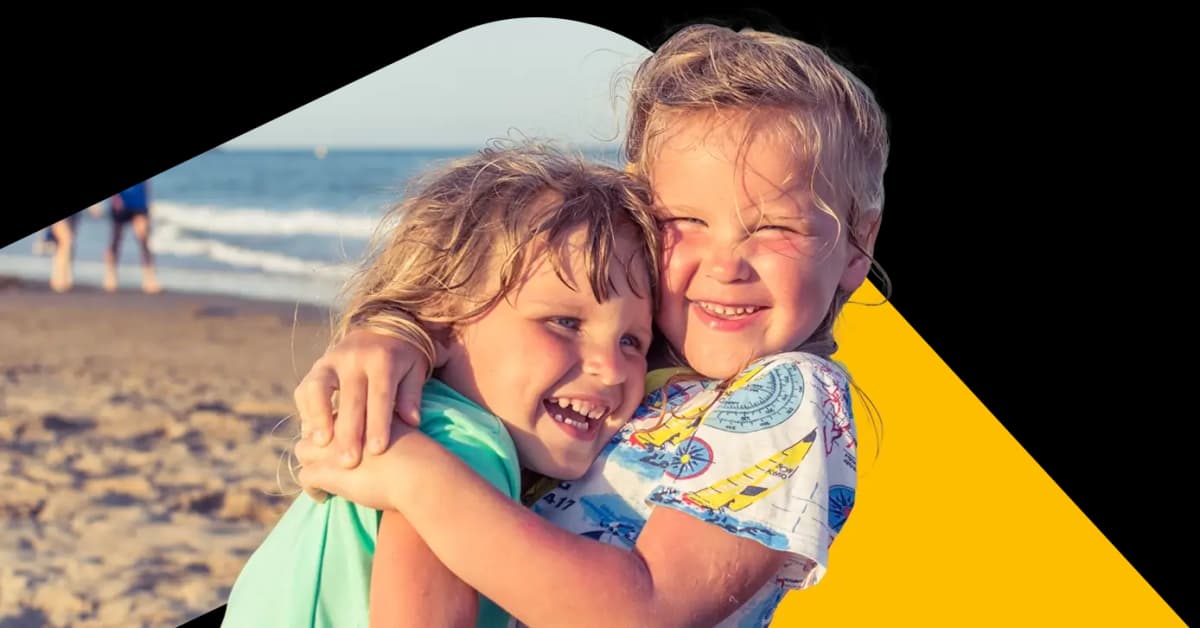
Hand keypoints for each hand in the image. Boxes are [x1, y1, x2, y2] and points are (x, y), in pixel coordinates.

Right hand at [293, 328, 430, 468]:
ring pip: (318, 388)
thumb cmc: (404, 358)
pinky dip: (307, 411)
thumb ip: (412, 395)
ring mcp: (332, 360)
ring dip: (317, 417)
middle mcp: (355, 358)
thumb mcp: (415, 370)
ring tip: (320, 445)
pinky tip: (311, 434)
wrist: (383, 326)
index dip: (378, 423)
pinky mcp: (318, 366)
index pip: (380, 395)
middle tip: (348, 462)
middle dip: (348, 432)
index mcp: (383, 359)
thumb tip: (412, 422)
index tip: (377, 451)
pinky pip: (305, 388)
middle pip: (349, 398)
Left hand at [294, 419, 422, 511]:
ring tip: (322, 479)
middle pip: (314, 428)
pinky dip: (311, 489)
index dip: (332, 430)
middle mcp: (341, 423)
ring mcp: (330, 446)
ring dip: (309, 464)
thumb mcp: (402, 428)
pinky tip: (323, 497)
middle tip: (324, 462)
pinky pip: (305, 477)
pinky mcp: (326, 470)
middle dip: (315, 446)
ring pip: (302, 449)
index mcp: (359, 409)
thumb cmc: (420, 454)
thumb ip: (389, 424)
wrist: (421, 472)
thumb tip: (395, 428)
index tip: (336, 445)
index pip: (334, 415)